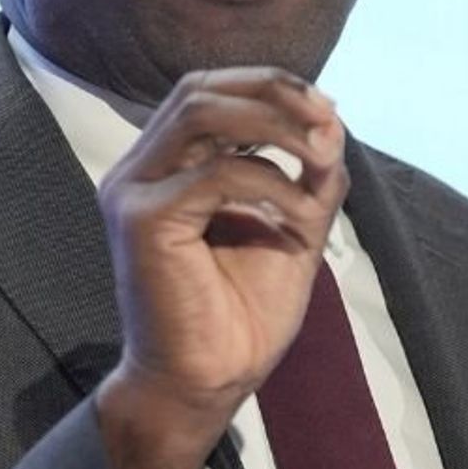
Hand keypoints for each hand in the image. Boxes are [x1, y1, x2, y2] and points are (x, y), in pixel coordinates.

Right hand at [95, 67, 348, 468]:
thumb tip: (334, 125)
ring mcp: (134, 191)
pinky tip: (300, 216)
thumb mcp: (293, 228)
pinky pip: (218, 172)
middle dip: (275, 93)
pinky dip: (272, 183)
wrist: (208, 382)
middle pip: (200, 87)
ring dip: (276, 124)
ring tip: (322, 153)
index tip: (328, 110)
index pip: (208, 90)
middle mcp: (140, 169)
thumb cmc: (241, 313)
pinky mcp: (143, 221)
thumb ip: (309, 176)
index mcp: (166, 166)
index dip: (270, 86)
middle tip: (329, 122)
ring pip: (202, 111)